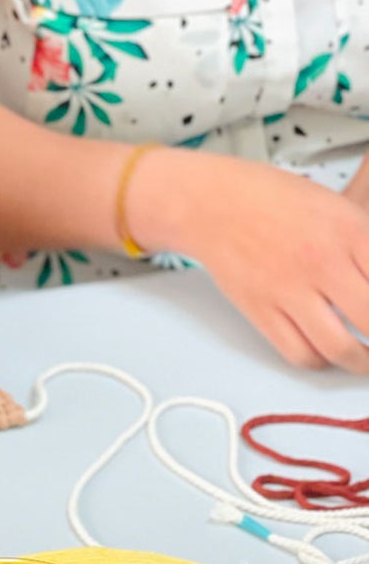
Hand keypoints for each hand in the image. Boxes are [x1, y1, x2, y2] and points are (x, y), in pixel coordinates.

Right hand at [135, 148, 368, 370]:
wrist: (210, 202)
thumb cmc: (272, 200)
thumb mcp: (337, 206)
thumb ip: (368, 244)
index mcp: (349, 230)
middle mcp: (321, 262)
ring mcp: (289, 289)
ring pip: (340, 349)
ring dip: (362, 363)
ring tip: (366, 360)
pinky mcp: (261, 309)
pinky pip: (299, 353)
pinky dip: (320, 362)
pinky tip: (326, 353)